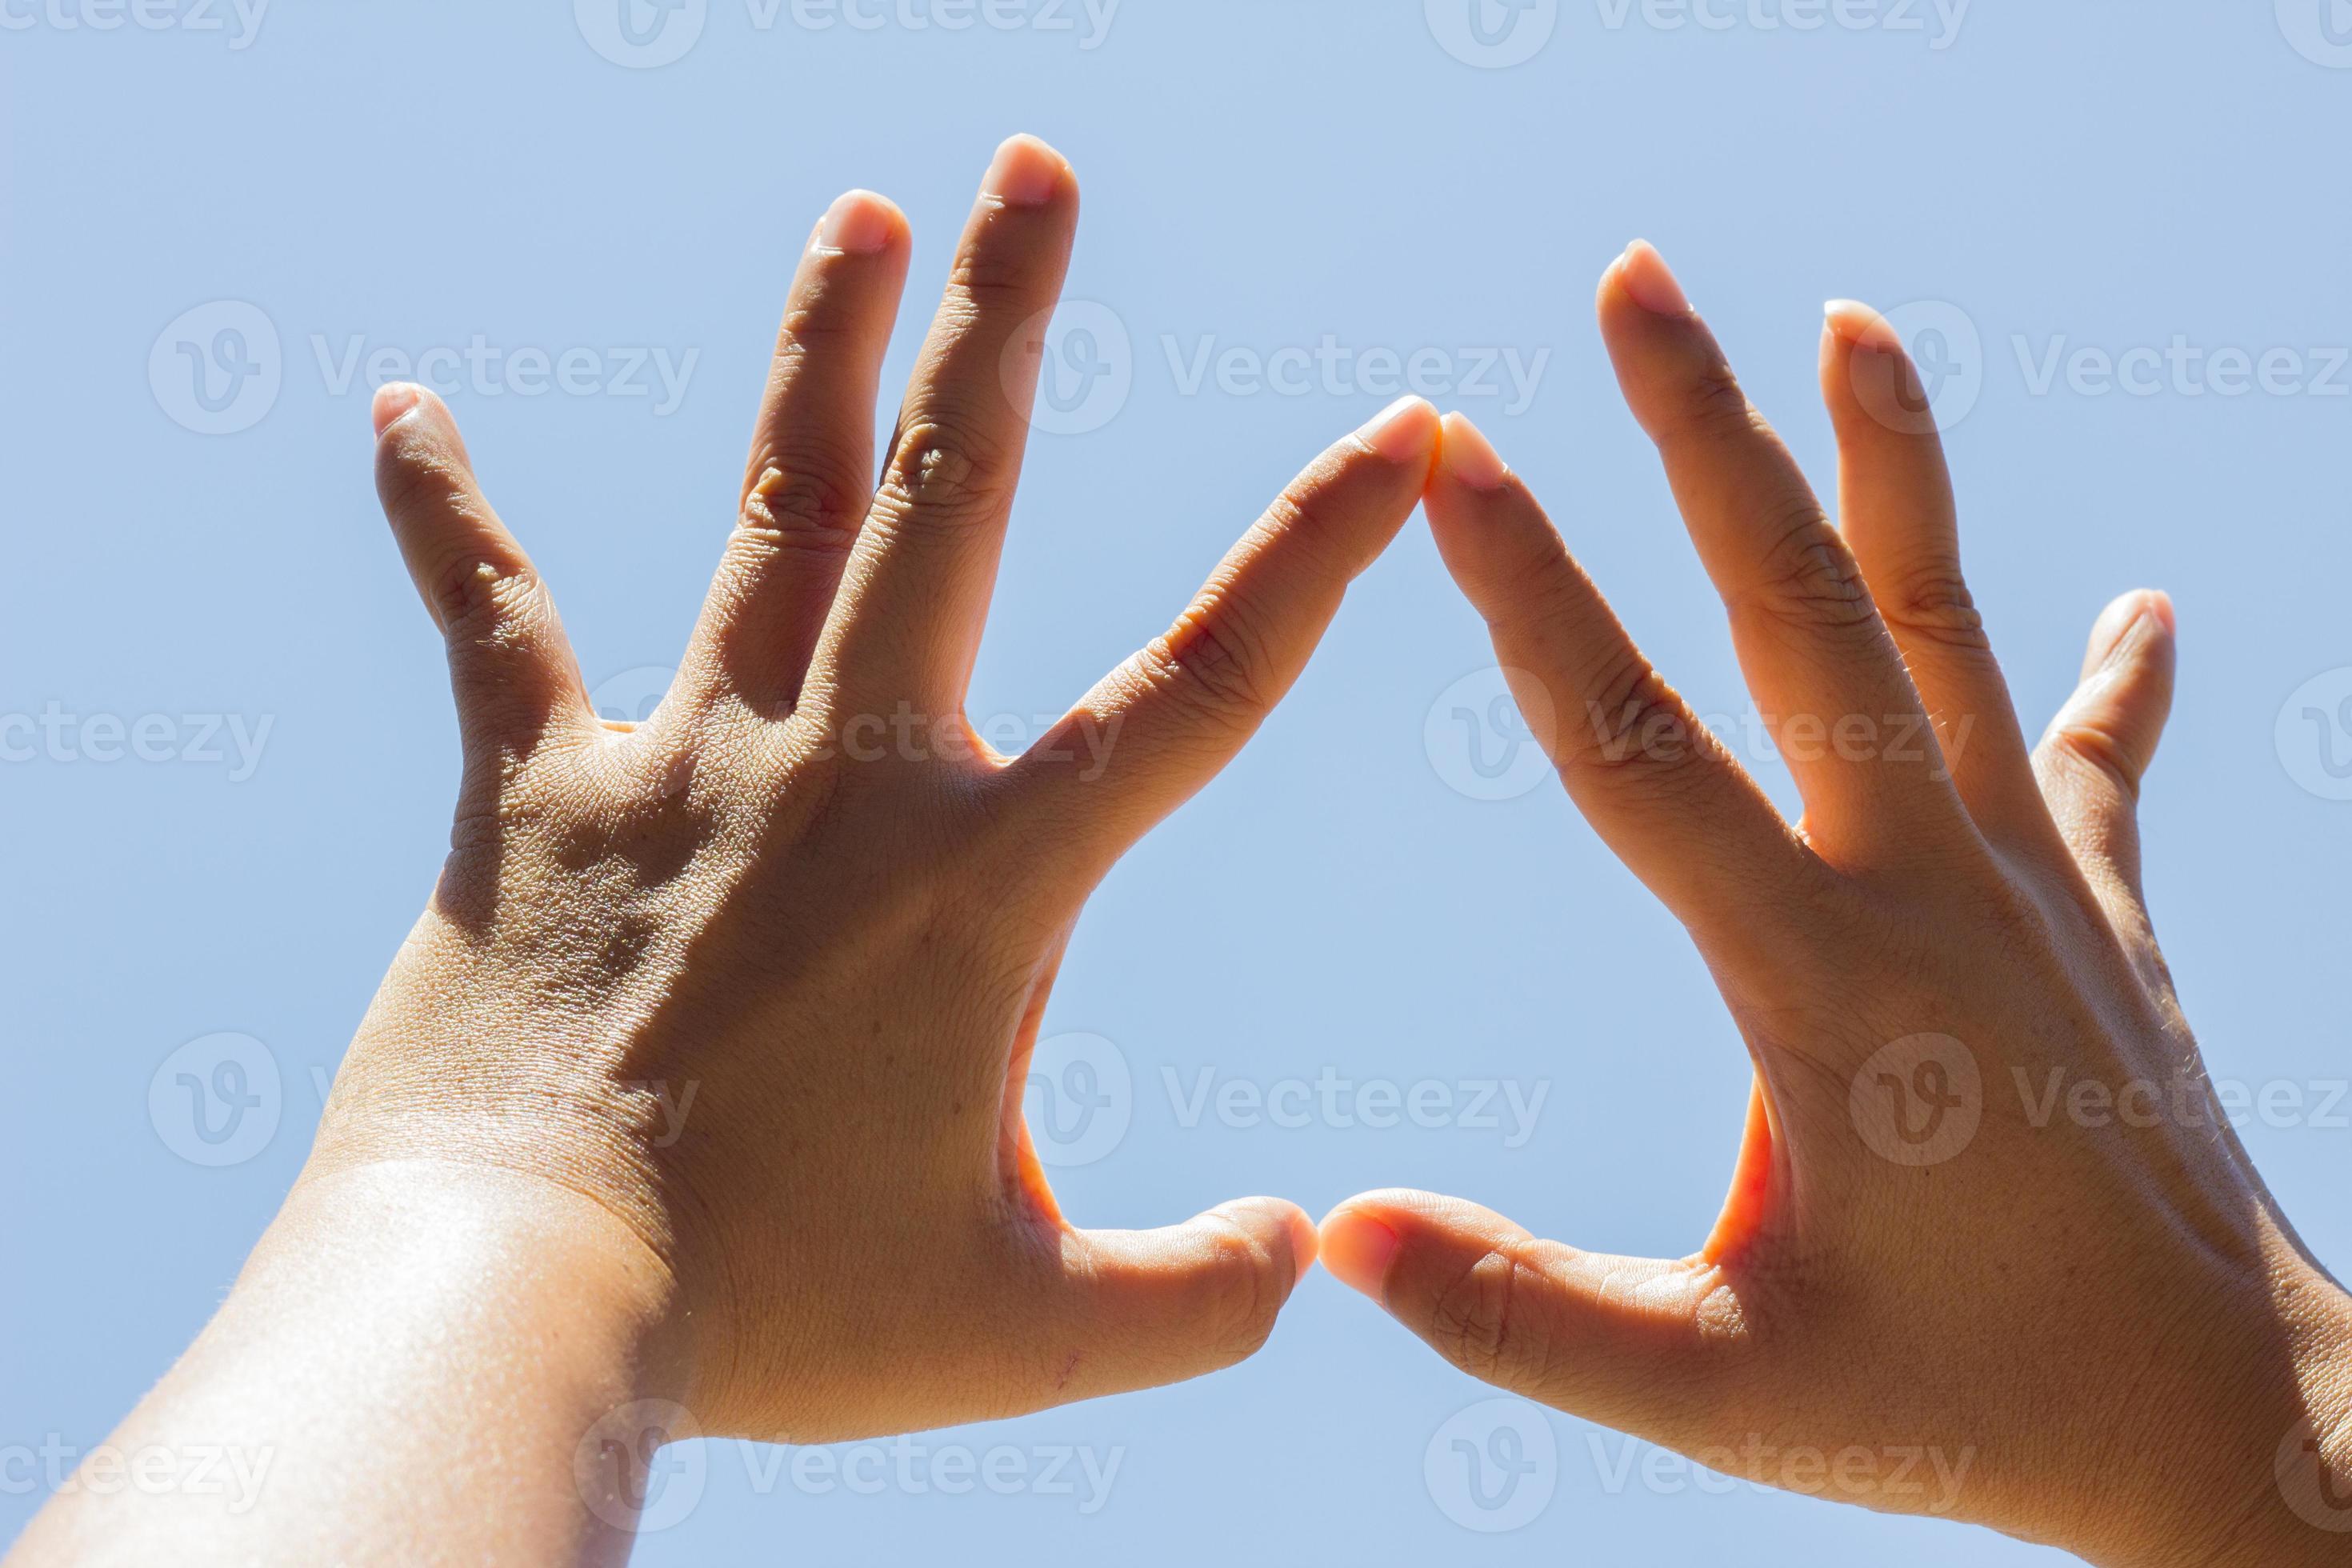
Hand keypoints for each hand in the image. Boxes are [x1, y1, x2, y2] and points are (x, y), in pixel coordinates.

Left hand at [316, 135, 1436, 1441]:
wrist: (515, 1301)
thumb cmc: (776, 1323)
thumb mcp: (1028, 1337)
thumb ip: (1198, 1297)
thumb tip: (1306, 1254)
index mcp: (984, 879)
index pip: (1201, 686)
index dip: (1320, 549)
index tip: (1407, 427)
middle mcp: (843, 776)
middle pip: (948, 504)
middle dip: (1004, 325)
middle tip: (1031, 165)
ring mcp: (682, 764)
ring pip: (772, 511)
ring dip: (819, 352)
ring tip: (859, 214)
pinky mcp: (533, 795)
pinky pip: (493, 621)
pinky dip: (445, 512)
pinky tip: (398, 407)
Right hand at [1318, 243, 2351, 1564]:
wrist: (2231, 1429)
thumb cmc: (1970, 1410)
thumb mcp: (1724, 1394)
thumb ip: (1526, 1320)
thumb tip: (1339, 1243)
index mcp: (1821, 984)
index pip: (1636, 750)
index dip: (1530, 592)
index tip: (1451, 452)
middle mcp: (1931, 889)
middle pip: (1803, 614)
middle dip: (1706, 436)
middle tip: (1637, 283)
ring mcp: (2032, 883)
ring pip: (1949, 629)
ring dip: (1895, 467)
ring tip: (1855, 319)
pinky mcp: (2102, 912)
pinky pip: (2094, 756)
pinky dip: (2113, 675)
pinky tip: (2139, 603)